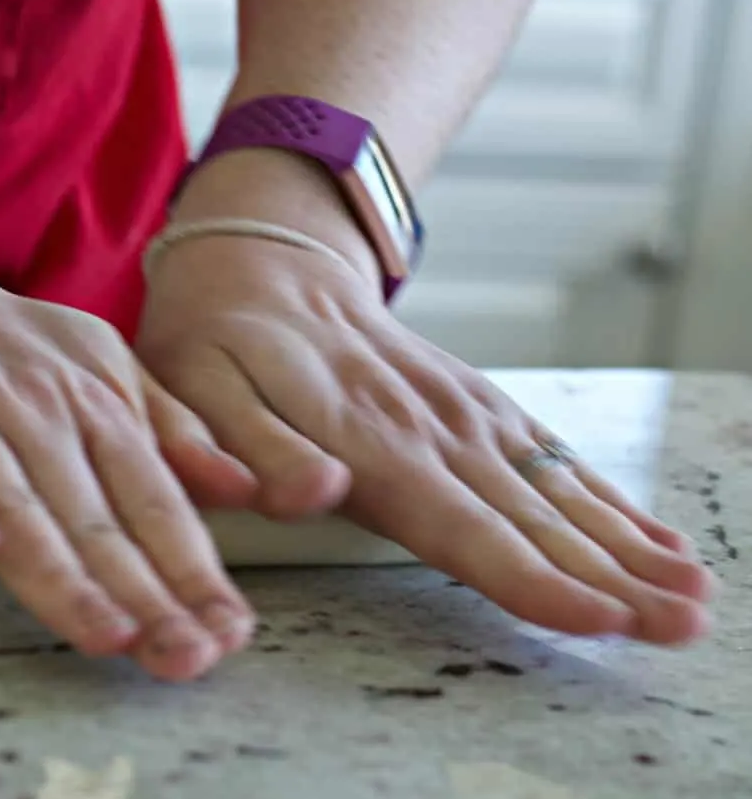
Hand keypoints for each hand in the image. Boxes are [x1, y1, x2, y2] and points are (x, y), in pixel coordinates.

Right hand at [0, 229, 257, 680]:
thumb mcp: (91, 363)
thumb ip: (162, 425)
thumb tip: (240, 488)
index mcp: (91, 396)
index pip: (151, 494)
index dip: (190, 565)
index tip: (228, 630)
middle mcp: (31, 405)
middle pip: (93, 512)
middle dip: (145, 591)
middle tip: (188, 657)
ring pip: (14, 500)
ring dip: (60, 569)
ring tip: (109, 632)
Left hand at [137, 158, 715, 645]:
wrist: (260, 261)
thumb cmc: (218, 338)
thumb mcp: (195, 385)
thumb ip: (252, 444)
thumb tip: (320, 492)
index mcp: (360, 435)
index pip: (455, 520)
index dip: (525, 574)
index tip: (598, 617)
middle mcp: (426, 423)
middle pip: (525, 512)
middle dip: (606, 574)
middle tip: (683, 624)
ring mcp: (457, 405)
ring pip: (551, 482)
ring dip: (622, 538)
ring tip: (690, 587)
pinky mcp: (470, 395)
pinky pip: (547, 447)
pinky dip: (599, 491)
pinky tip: (648, 528)